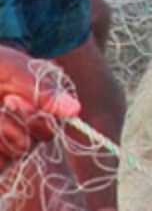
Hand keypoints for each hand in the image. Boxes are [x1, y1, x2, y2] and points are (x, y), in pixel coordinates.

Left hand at [0, 49, 79, 168]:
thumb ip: (42, 90)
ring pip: (16, 150)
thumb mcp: (10, 69)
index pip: (53, 123)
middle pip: (38, 140)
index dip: (37, 116)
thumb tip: (76, 110)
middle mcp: (24, 126)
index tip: (12, 99)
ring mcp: (4, 142)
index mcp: (35, 104)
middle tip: (0, 101)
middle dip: (17, 124)